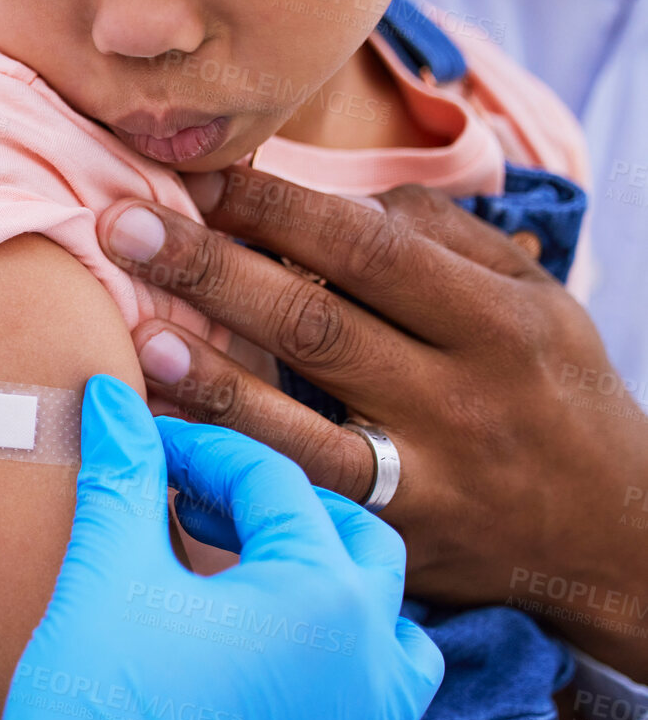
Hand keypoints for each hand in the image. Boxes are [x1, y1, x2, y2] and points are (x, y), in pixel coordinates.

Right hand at [0, 375, 443, 719]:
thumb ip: (123, 477)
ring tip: (258, 589)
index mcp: (321, 597)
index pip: (273, 482)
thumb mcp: (107, 576)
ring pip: (394, 639)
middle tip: (203, 508)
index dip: (203, 452)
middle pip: (358, 545)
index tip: (150, 450)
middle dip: (281, 513)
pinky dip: (356, 695)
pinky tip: (295, 689)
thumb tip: (112, 398)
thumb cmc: (99, 711)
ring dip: (334, 597)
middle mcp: (374, 664)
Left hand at [96, 164, 647, 674]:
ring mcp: (424, 477)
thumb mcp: (534, 300)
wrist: (614, 543)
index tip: (196, 176)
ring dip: (210, 376)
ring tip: (136, 332)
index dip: (275, 207)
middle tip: (121, 226)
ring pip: (301, 423)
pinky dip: (229, 463)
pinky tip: (166, 431)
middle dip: (212, 270)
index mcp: (496, 320)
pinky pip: (296, 496)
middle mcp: (460, 398)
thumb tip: (336, 192)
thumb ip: (442, 237)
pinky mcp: (392, 540)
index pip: (369, 248)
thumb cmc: (552, 393)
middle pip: (317, 323)